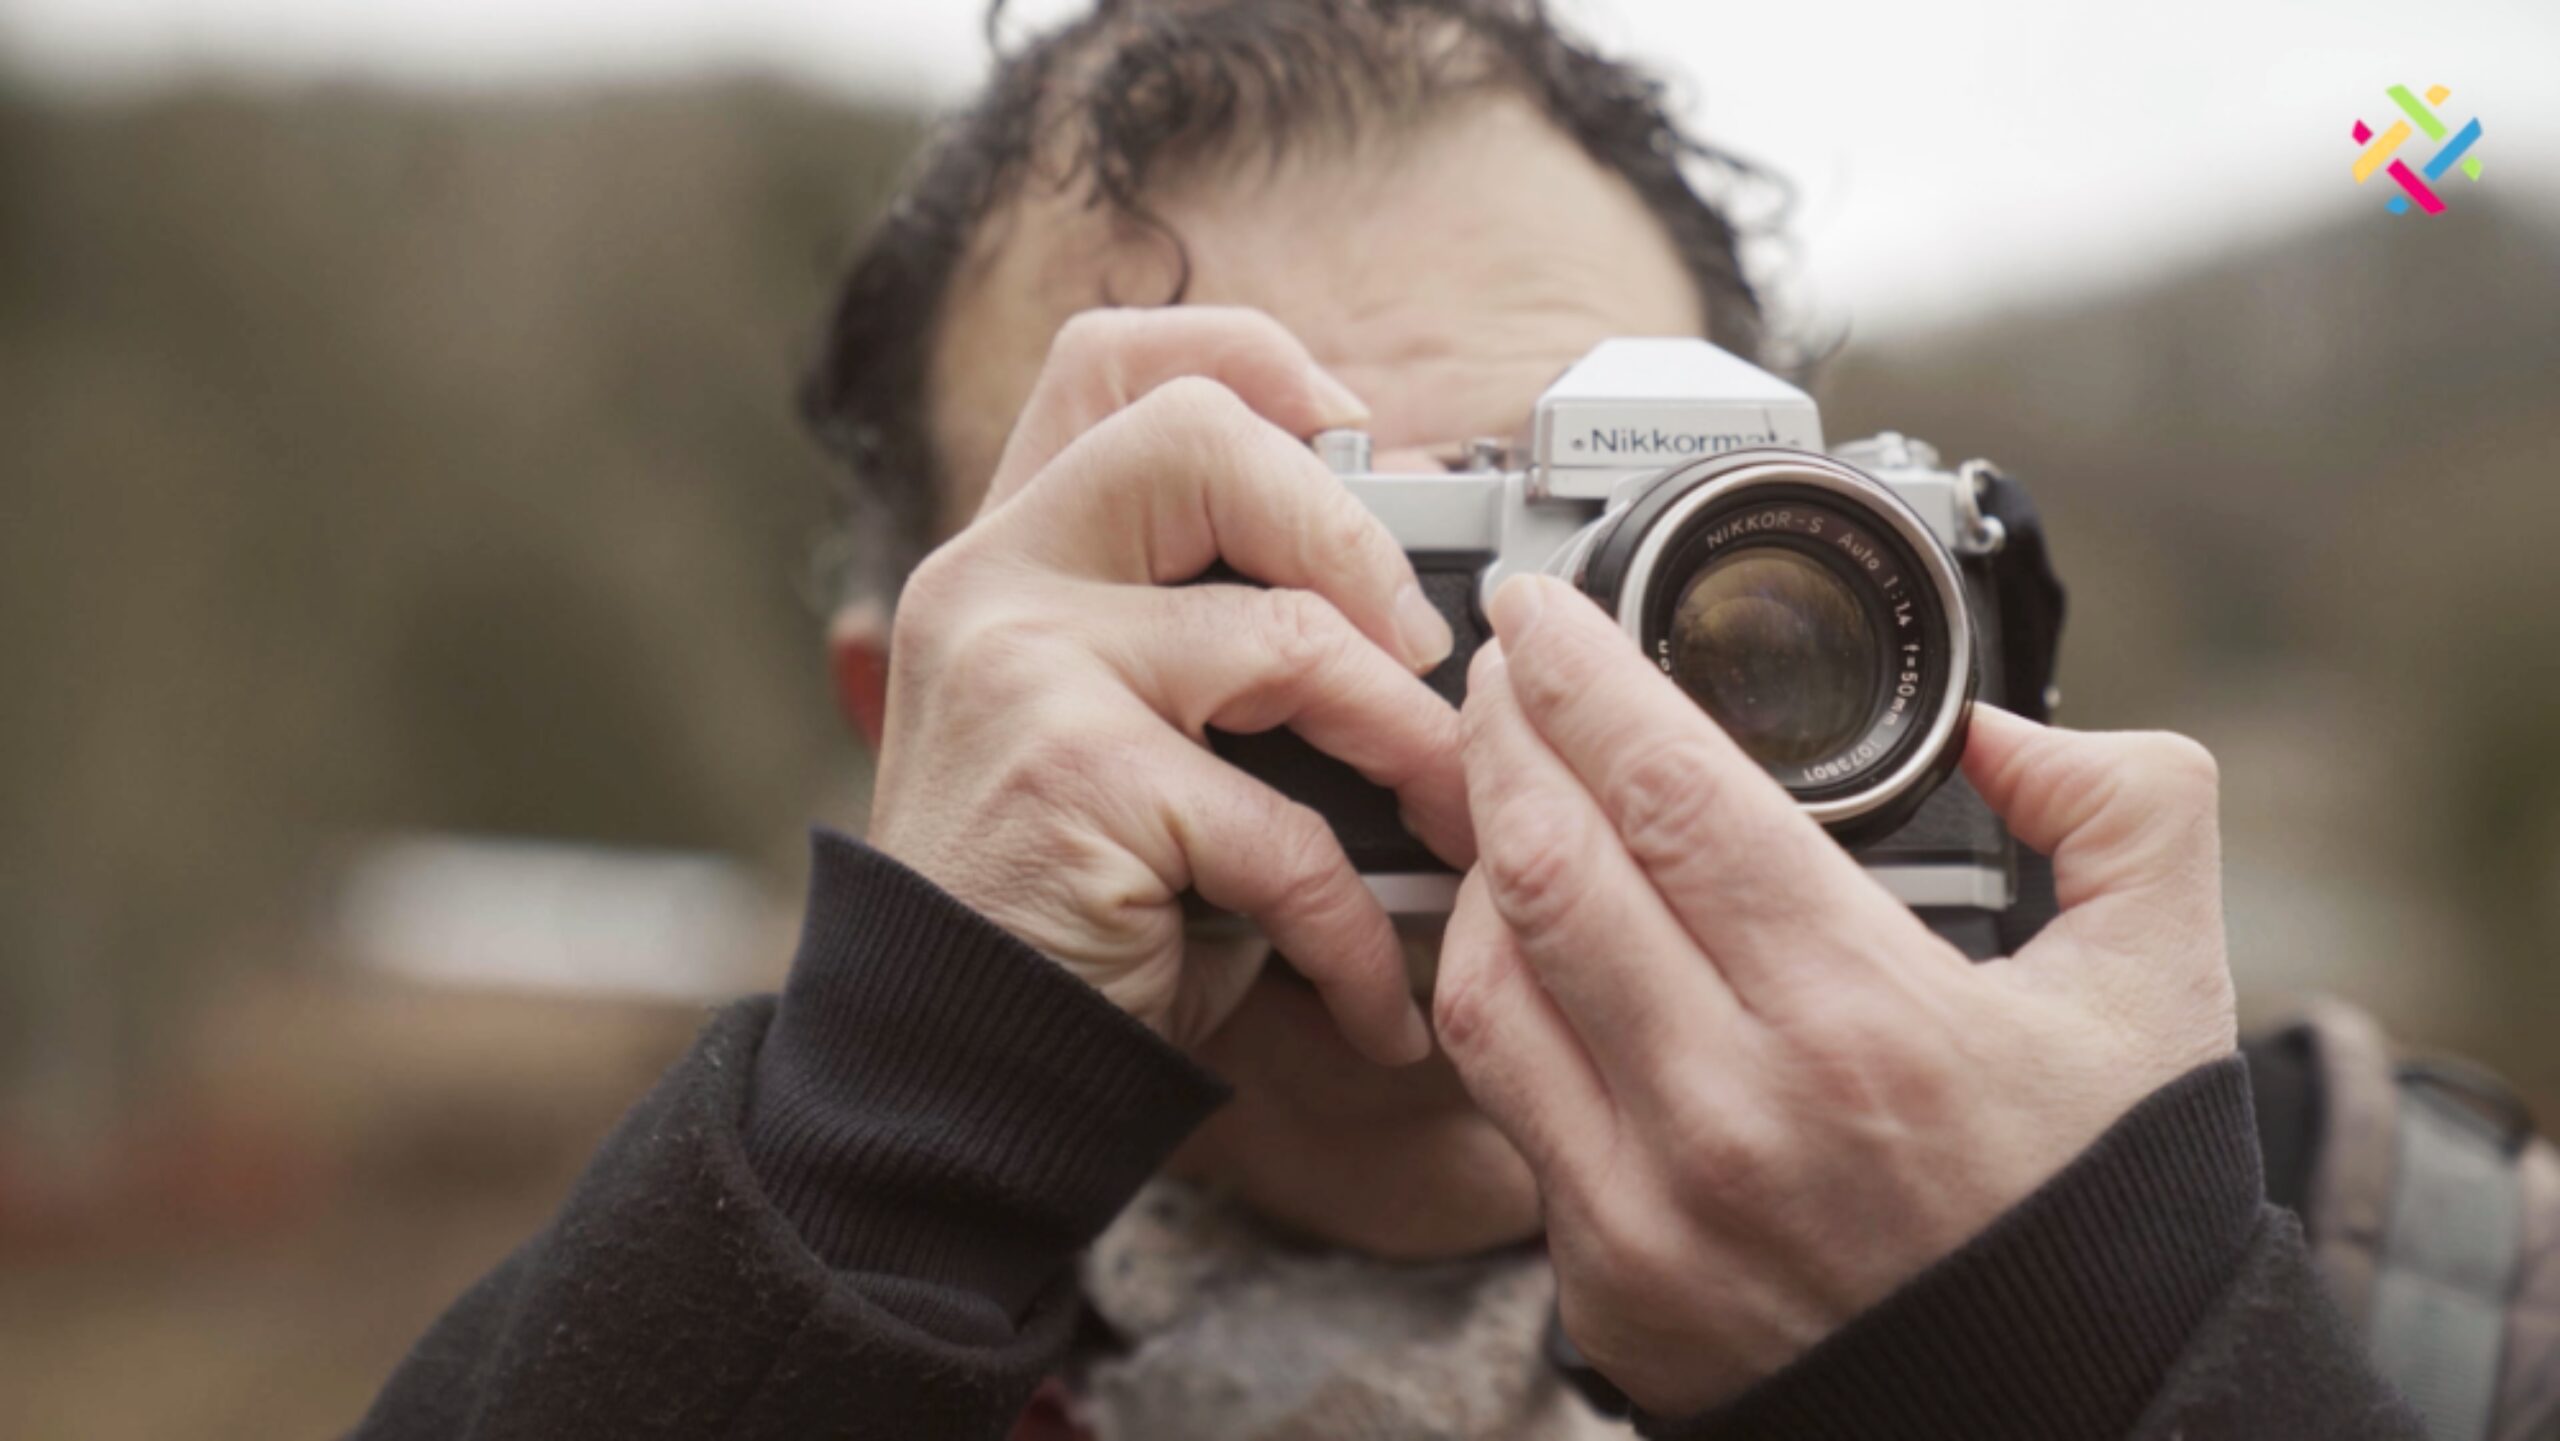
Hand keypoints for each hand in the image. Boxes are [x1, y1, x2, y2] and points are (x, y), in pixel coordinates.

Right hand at [867, 307, 1470, 1064]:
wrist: (950, 1069)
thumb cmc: (1066, 905)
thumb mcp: (1122, 733)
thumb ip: (1212, 639)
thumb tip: (1418, 601)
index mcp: (1014, 548)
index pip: (1114, 359)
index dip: (1254, 363)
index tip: (1353, 437)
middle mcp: (996, 580)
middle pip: (1198, 437)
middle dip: (1352, 532)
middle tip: (1419, 647)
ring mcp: (1020, 669)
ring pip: (1283, 637)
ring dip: (1409, 747)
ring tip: (1455, 827)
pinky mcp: (1069, 779)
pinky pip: (1281, 831)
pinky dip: (1355, 933)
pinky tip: (1375, 1000)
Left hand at [1432, 574, 2237, 1416]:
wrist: (2067, 1420)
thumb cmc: (2101, 1206)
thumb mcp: (2167, 988)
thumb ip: (2124, 813)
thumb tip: (2002, 729)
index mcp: (1868, 1019)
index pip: (1671, 794)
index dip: (1582, 678)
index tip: (1540, 608)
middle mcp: (1736, 1112)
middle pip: (1549, 865)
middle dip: (1502, 733)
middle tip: (1501, 664)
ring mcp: (1651, 1205)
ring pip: (1490, 979)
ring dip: (1476, 854)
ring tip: (1501, 782)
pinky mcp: (1605, 1276)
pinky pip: (1502, 1095)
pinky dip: (1490, 986)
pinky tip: (1515, 932)